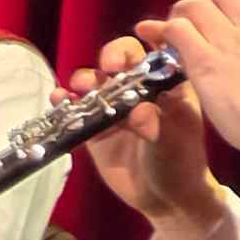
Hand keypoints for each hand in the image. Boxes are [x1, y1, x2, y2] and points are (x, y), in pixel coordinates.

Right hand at [77, 32, 216, 229]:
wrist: (165, 199)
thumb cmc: (180, 164)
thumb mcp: (174, 142)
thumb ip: (157, 124)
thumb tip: (137, 111)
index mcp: (167, 85)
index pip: (155, 52)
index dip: (146, 41)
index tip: (139, 43)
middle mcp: (138, 90)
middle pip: (120, 58)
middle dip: (112, 56)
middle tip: (109, 68)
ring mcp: (113, 107)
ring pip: (95, 80)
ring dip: (85, 78)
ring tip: (82, 88)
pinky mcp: (93, 127)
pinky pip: (75, 109)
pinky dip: (64, 101)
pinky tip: (59, 99)